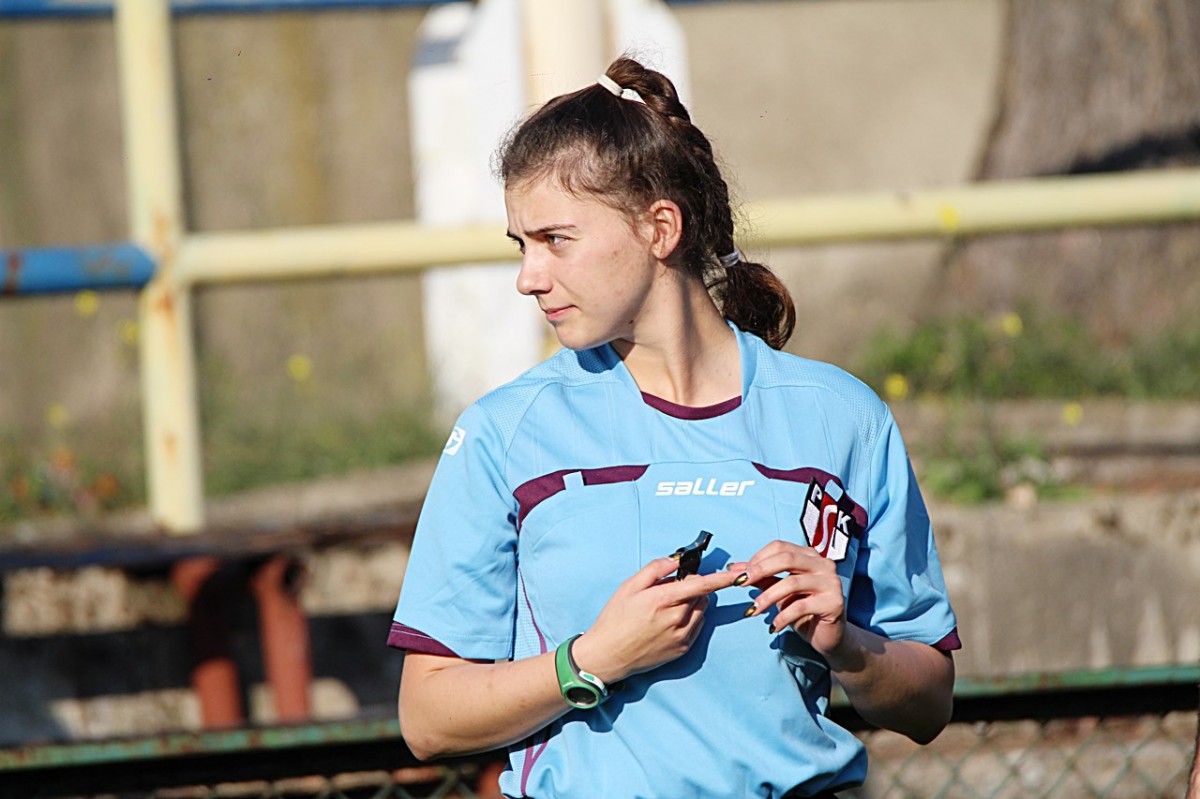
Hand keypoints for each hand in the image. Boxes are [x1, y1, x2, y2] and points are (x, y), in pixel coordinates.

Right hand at [571, 556, 740, 683]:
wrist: (607, 655)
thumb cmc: (614, 619)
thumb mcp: (629, 587)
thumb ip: (656, 569)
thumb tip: (677, 560)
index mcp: (663, 600)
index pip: (702, 585)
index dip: (723, 578)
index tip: (739, 573)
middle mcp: (677, 619)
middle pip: (702, 595)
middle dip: (694, 585)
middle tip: (671, 587)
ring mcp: (681, 637)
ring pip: (701, 610)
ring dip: (694, 601)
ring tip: (669, 604)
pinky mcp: (682, 649)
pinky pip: (697, 626)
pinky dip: (691, 617)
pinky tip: (670, 619)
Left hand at [727, 539, 846, 659]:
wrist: (828, 636)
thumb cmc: (803, 611)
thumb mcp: (780, 591)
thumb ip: (762, 578)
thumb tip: (735, 569)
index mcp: (810, 555)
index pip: (781, 547)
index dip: (758, 558)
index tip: (740, 574)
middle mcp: (824, 564)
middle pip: (786, 559)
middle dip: (759, 570)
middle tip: (740, 583)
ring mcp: (831, 582)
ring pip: (792, 583)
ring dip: (767, 597)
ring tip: (753, 610)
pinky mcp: (834, 603)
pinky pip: (801, 606)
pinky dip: (782, 617)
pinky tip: (773, 627)